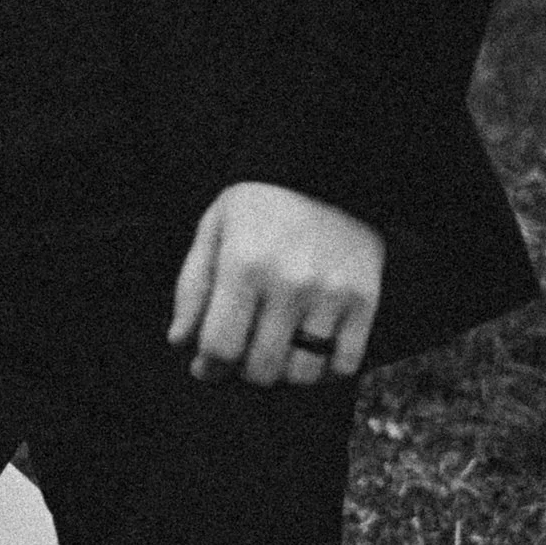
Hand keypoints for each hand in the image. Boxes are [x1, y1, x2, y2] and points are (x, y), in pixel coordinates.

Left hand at [169, 183, 383, 388]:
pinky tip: (310, 352)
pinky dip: (323, 372)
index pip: (220, 347)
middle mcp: (289, 283)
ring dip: (283, 374)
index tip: (207, 366)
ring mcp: (331, 294)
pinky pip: (343, 366)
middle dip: (243, 371)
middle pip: (261, 369)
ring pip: (302, 374)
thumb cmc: (261, 203)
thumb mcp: (214, 228)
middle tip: (242, 356)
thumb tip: (180, 342)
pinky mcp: (365, 301)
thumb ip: (193, 287)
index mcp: (244, 264)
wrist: (330, 169)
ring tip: (276, 351)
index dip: (209, 367)